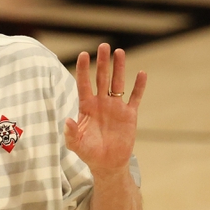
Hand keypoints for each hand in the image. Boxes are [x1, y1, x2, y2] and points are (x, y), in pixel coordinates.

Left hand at [67, 43, 146, 172]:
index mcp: (86, 106)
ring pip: (118, 83)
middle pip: (101, 77)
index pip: (83, 83)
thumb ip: (70, 132)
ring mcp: (116, 107)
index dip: (82, 69)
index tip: (83, 54)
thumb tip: (67, 119)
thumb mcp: (75, 144)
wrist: (107, 164)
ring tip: (119, 51)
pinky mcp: (129, 115)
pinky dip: (139, 86)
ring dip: (119, 67)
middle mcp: (101, 102)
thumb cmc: (89, 153)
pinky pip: (135, 97)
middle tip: (104, 45)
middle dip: (102, 62)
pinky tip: (141, 74)